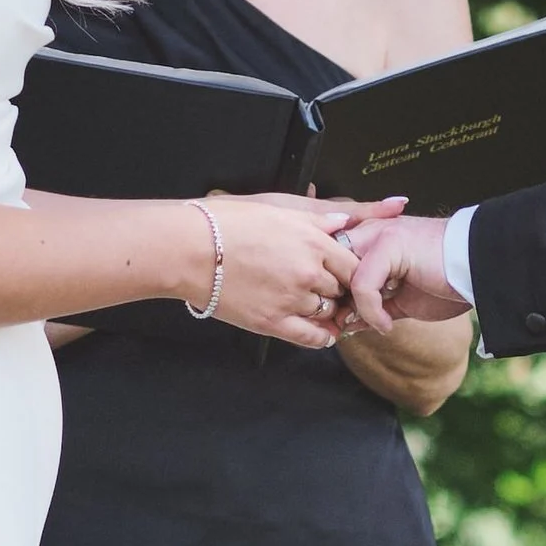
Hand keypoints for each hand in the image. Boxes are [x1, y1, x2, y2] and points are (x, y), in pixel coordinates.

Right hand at [205, 194, 380, 348]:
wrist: (188, 250)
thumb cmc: (226, 222)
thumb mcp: (276, 207)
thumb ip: (317, 216)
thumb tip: (346, 219)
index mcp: (312, 242)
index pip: (355, 263)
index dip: (356, 268)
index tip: (350, 271)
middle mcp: (307, 273)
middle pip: (344, 289)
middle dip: (343, 289)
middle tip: (339, 289)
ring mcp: (291, 301)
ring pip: (329, 313)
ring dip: (330, 311)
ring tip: (326, 306)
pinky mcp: (272, 323)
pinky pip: (310, 337)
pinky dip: (322, 337)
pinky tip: (324, 332)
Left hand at [340, 211, 469, 332]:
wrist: (478, 269)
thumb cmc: (446, 282)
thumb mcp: (401, 300)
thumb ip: (374, 307)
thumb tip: (347, 324)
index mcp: (371, 239)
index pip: (332, 263)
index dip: (331, 294)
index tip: (343, 321)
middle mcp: (370, 231)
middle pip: (328, 266)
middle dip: (332, 300)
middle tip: (345, 326)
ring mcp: (378, 234)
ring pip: (342, 276)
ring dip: (352, 309)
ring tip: (373, 324)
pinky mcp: (389, 244)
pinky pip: (362, 284)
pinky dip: (370, 311)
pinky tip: (387, 323)